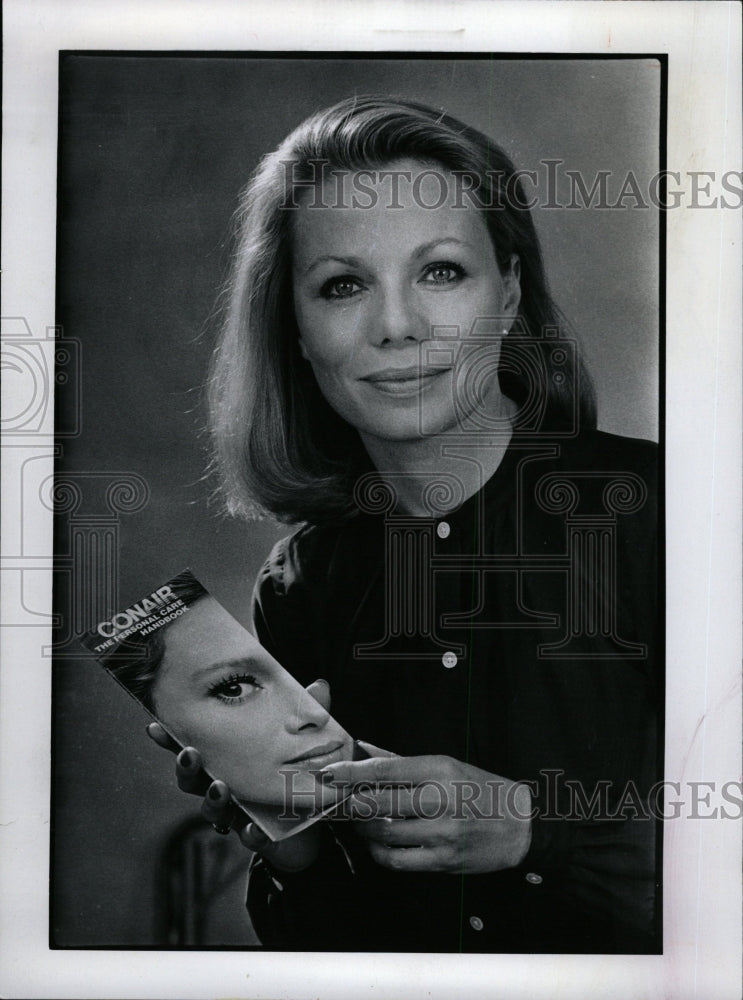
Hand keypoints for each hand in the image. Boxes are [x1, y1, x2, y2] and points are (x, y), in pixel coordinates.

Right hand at [146, 678, 332, 871]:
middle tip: (191, 755)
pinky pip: (249, 838)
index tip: (155, 725)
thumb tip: (319, 684)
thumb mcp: (303, 740)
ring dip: (213, 800)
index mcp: (228, 759)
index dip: (171, 740)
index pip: (195, 747)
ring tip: (221, 788)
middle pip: (192, 781)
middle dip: (186, 769)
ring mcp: (238, 813)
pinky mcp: (258, 836)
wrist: (314, 824)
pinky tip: (254, 828)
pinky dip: (250, 834)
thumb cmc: (295, 773)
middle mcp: (225, 786)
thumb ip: (308, 713)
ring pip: (213, 811)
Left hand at [321, 747, 532, 873]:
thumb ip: (402, 762)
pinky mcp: (443, 861)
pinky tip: (376, 843)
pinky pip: (396, 860)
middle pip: (377, 803)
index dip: (351, 772)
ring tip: (358, 820)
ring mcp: (442, 834)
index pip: (384, 770)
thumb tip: (363, 750)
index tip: (329, 773)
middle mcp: (440, 800)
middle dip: (349, 802)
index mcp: (440, 770)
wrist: (520, 826)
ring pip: (383, 833)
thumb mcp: (446, 765)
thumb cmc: (480, 790)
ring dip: (362, 827)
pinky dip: (378, 852)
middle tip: (337, 799)